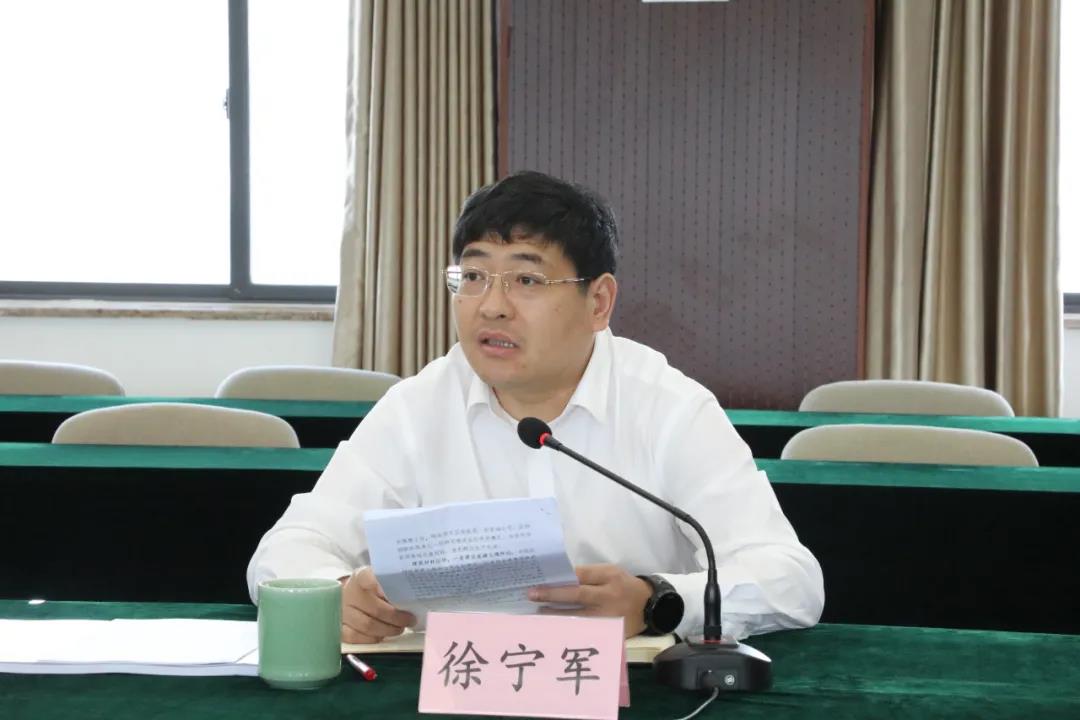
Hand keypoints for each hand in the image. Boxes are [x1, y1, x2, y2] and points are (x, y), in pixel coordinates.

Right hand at [339, 568, 416, 643]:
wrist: (349, 595)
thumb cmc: (372, 588)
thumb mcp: (381, 579)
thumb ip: (393, 585)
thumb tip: (414, 597)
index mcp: (361, 576)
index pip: (370, 578)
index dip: (385, 587)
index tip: (400, 595)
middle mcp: (349, 592)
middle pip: (375, 609)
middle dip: (396, 617)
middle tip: (410, 619)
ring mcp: (342, 610)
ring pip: (367, 625)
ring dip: (388, 630)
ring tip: (399, 628)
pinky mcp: (339, 627)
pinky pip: (356, 637)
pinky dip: (373, 638)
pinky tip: (382, 635)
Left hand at [528, 564, 651, 637]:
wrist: (651, 607)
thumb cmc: (624, 586)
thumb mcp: (611, 572)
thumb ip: (588, 575)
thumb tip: (559, 578)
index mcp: (609, 577)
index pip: (580, 576)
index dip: (560, 578)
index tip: (540, 579)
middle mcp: (608, 597)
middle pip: (577, 595)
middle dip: (553, 595)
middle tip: (532, 595)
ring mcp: (608, 617)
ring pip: (578, 617)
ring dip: (556, 615)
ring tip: (537, 613)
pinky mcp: (609, 632)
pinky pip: (585, 631)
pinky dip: (569, 630)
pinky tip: (554, 629)